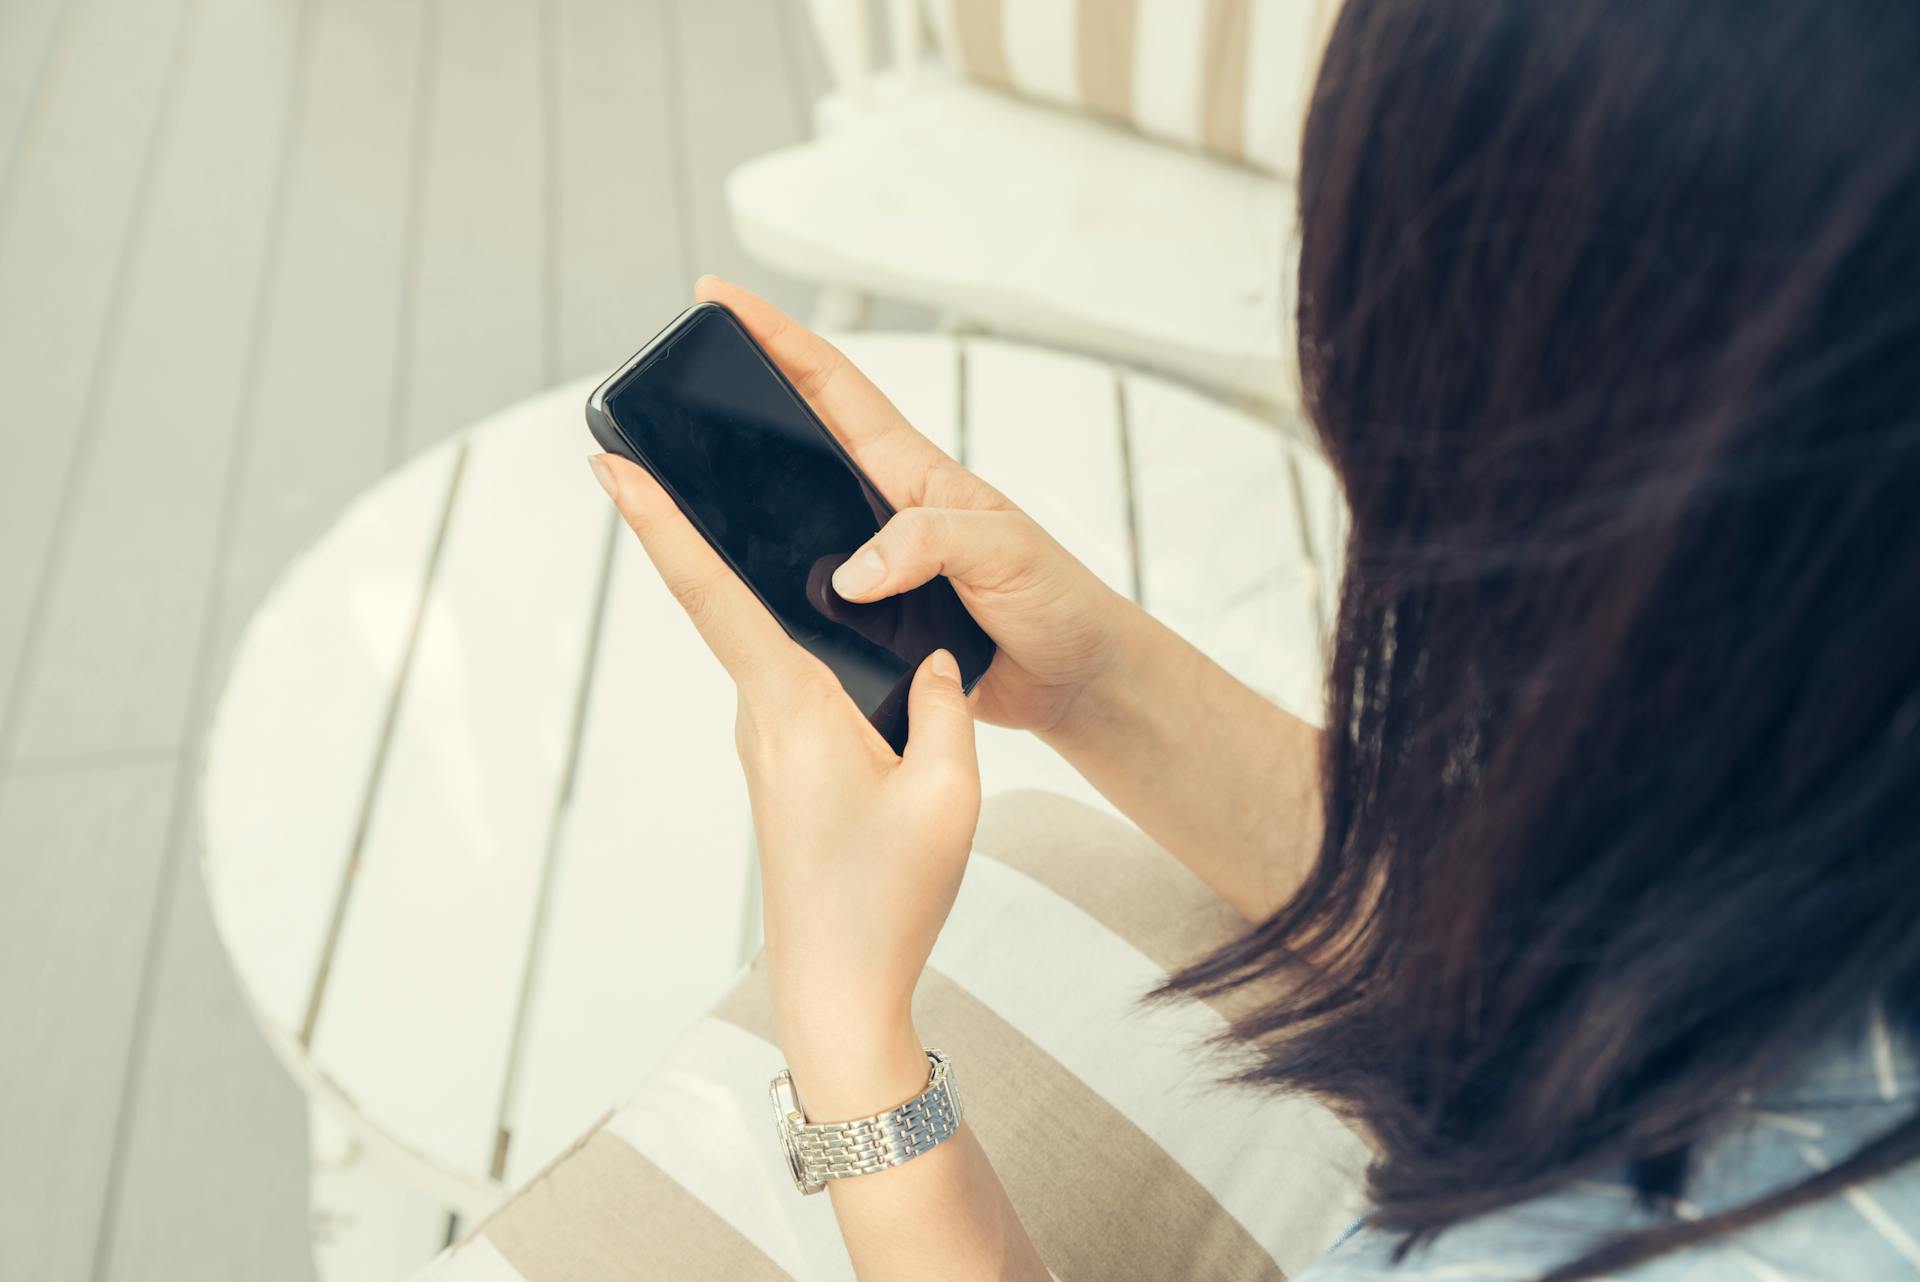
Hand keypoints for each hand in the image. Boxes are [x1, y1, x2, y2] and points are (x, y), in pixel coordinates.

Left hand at [591, 442, 977, 1117]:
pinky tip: (841, 633)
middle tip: (672, 450)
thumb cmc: (887, 898)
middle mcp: (763, 716)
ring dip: (758, 587)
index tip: (610, 464)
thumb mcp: (949, 793)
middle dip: (698, 527)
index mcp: (792, 707)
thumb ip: (948, 707)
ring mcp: (767, 744)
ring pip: (767, 644)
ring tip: (766, 519)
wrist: (840, 989)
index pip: (712, 594)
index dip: (660, 523)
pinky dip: (803, 643)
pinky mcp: (783, 768)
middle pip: (727, 602)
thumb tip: (938, 660)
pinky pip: (789, 683)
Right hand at [689, 277, 1138, 737]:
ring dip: (740, 500)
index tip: (722, 297)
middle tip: (677, 373)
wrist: (1076, 681)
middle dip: (735, 399)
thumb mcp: (1004, 551)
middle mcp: (883, 509)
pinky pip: (801, 594)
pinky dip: (764, 587)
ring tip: (678, 476)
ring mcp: (873, 563)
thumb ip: (932, 544)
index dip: (777, 337)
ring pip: (789, 520)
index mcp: (913, 472)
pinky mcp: (868, 619)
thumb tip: (853, 570)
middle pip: (794, 441)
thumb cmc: (1058, 601)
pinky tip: (730, 588)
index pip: (833, 386)